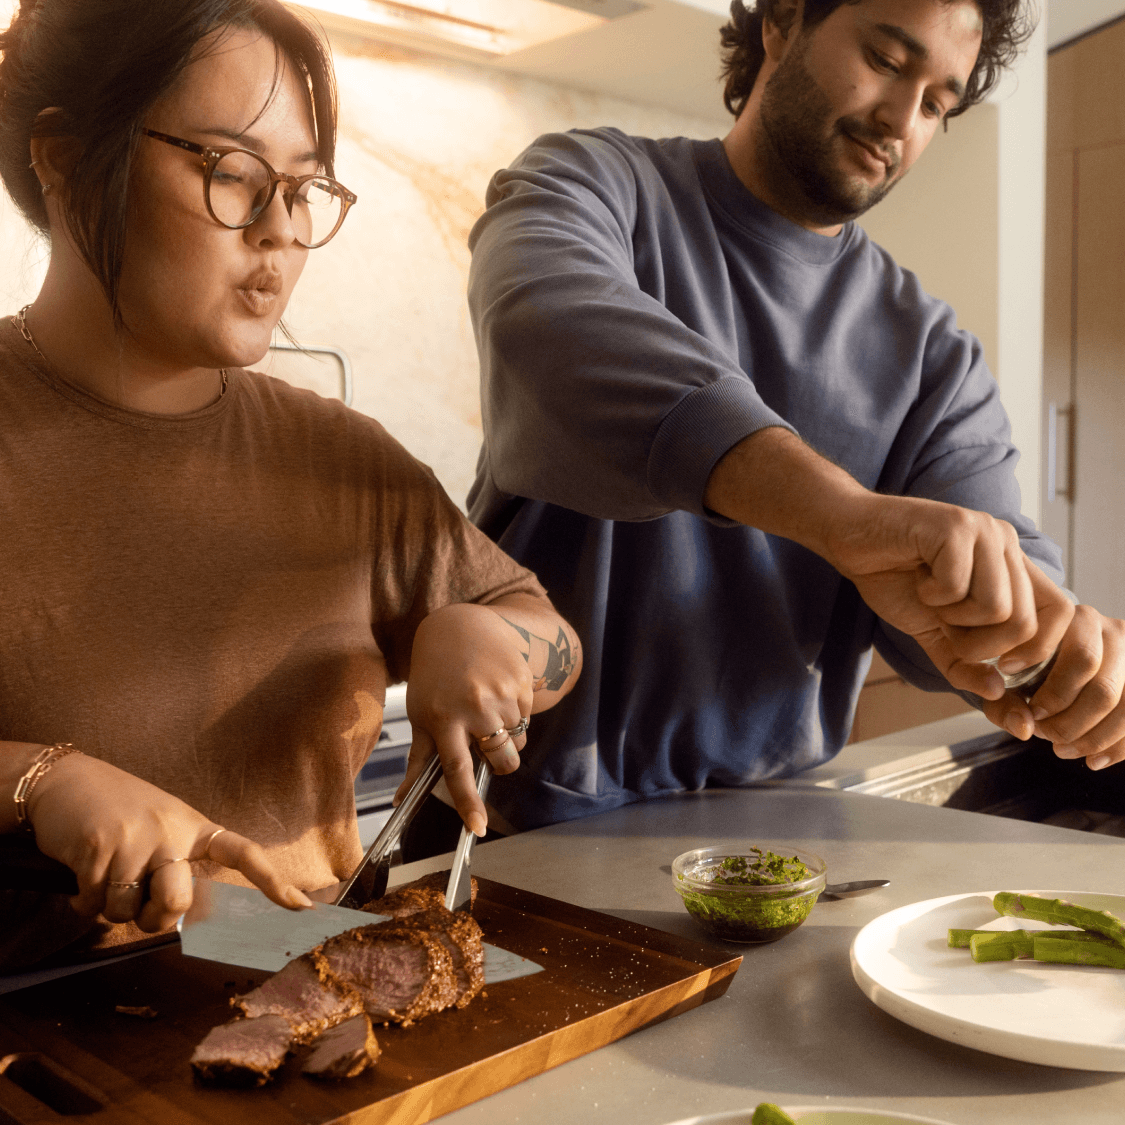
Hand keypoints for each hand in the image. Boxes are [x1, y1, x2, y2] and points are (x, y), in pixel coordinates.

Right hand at [24, 751, 310, 931]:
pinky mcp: (97, 849)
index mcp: (194, 827)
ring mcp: (135, 839)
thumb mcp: (162, 825)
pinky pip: (92, 904)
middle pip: (178, 903)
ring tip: (105, 875)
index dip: (272, 882)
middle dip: (154, 919)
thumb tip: (186, 917)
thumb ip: (178, 863)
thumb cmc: (119, 810)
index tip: (302, 907)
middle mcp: (171, 831)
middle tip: (138, 905)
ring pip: (128, 911)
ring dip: (110, 908)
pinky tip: (80, 876)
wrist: (65, 780)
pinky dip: (81, 901)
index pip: (243, 853)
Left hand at [398, 602, 535, 835]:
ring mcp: (501, 694)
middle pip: (502, 760)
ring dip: (509, 736)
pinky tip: (499, 693)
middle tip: (487, 743)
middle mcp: (474, 708)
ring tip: (489, 711)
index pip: (458, 770)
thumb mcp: (420, 713)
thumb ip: (418, 759)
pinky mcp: (522, 681)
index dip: (468, 803)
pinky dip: (517, 714)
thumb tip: (400, 799)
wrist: (460, 628)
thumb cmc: (434, 677)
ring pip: (519, 741)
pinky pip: (528, 716)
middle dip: (501, 763)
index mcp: (444, 719)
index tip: (478, 828)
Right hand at [704, 430, 1067, 694]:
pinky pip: (957, 587)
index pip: (1060, 613)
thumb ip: (964, 665)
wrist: (848, 537)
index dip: (1036, 652)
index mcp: (1012, 567)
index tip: (999, 669)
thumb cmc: (892, 578)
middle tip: (947, 629)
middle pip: (1025, 623)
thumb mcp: (934, 634)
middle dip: (980, 646)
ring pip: (996, 608)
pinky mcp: (955, 526)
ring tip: (930, 598)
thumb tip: (995, 694)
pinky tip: (917, 577)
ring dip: (953, 618)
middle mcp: (1006, 544)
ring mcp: (984, 532)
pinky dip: (930, 595)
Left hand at [981, 605, 1124, 769]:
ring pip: (1124, 705)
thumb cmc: (1018, 661)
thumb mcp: (999, 676)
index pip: (1081, 659)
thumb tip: (1026, 728)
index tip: (1033, 711)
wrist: (1039, 654)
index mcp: (1070, 618)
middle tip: (1042, 733)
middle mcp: (1107, 629)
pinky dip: (1117, 746)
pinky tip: (1093, 761)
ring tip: (1061, 750)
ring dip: (1093, 738)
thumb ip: (1003, 702)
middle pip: (1104, 688)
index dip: (1057, 691)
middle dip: (1070, 722)